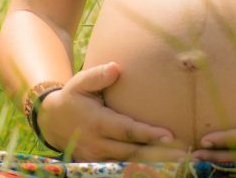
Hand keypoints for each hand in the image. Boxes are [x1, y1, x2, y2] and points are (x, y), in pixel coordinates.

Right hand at [37, 62, 188, 161]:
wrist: (51, 121)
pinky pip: (123, 167)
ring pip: (129, 163)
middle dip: (159, 154)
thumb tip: (116, 68)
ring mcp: (98, 157)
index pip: (127, 131)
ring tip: (179, 162)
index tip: (169, 135)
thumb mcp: (79, 83)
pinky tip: (162, 167)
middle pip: (133, 152)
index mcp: (97, 123)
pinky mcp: (99, 164)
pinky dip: (142, 168)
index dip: (148, 134)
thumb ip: (97, 76)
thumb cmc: (73, 97)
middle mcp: (98, 144)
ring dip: (154, 164)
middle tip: (184, 154)